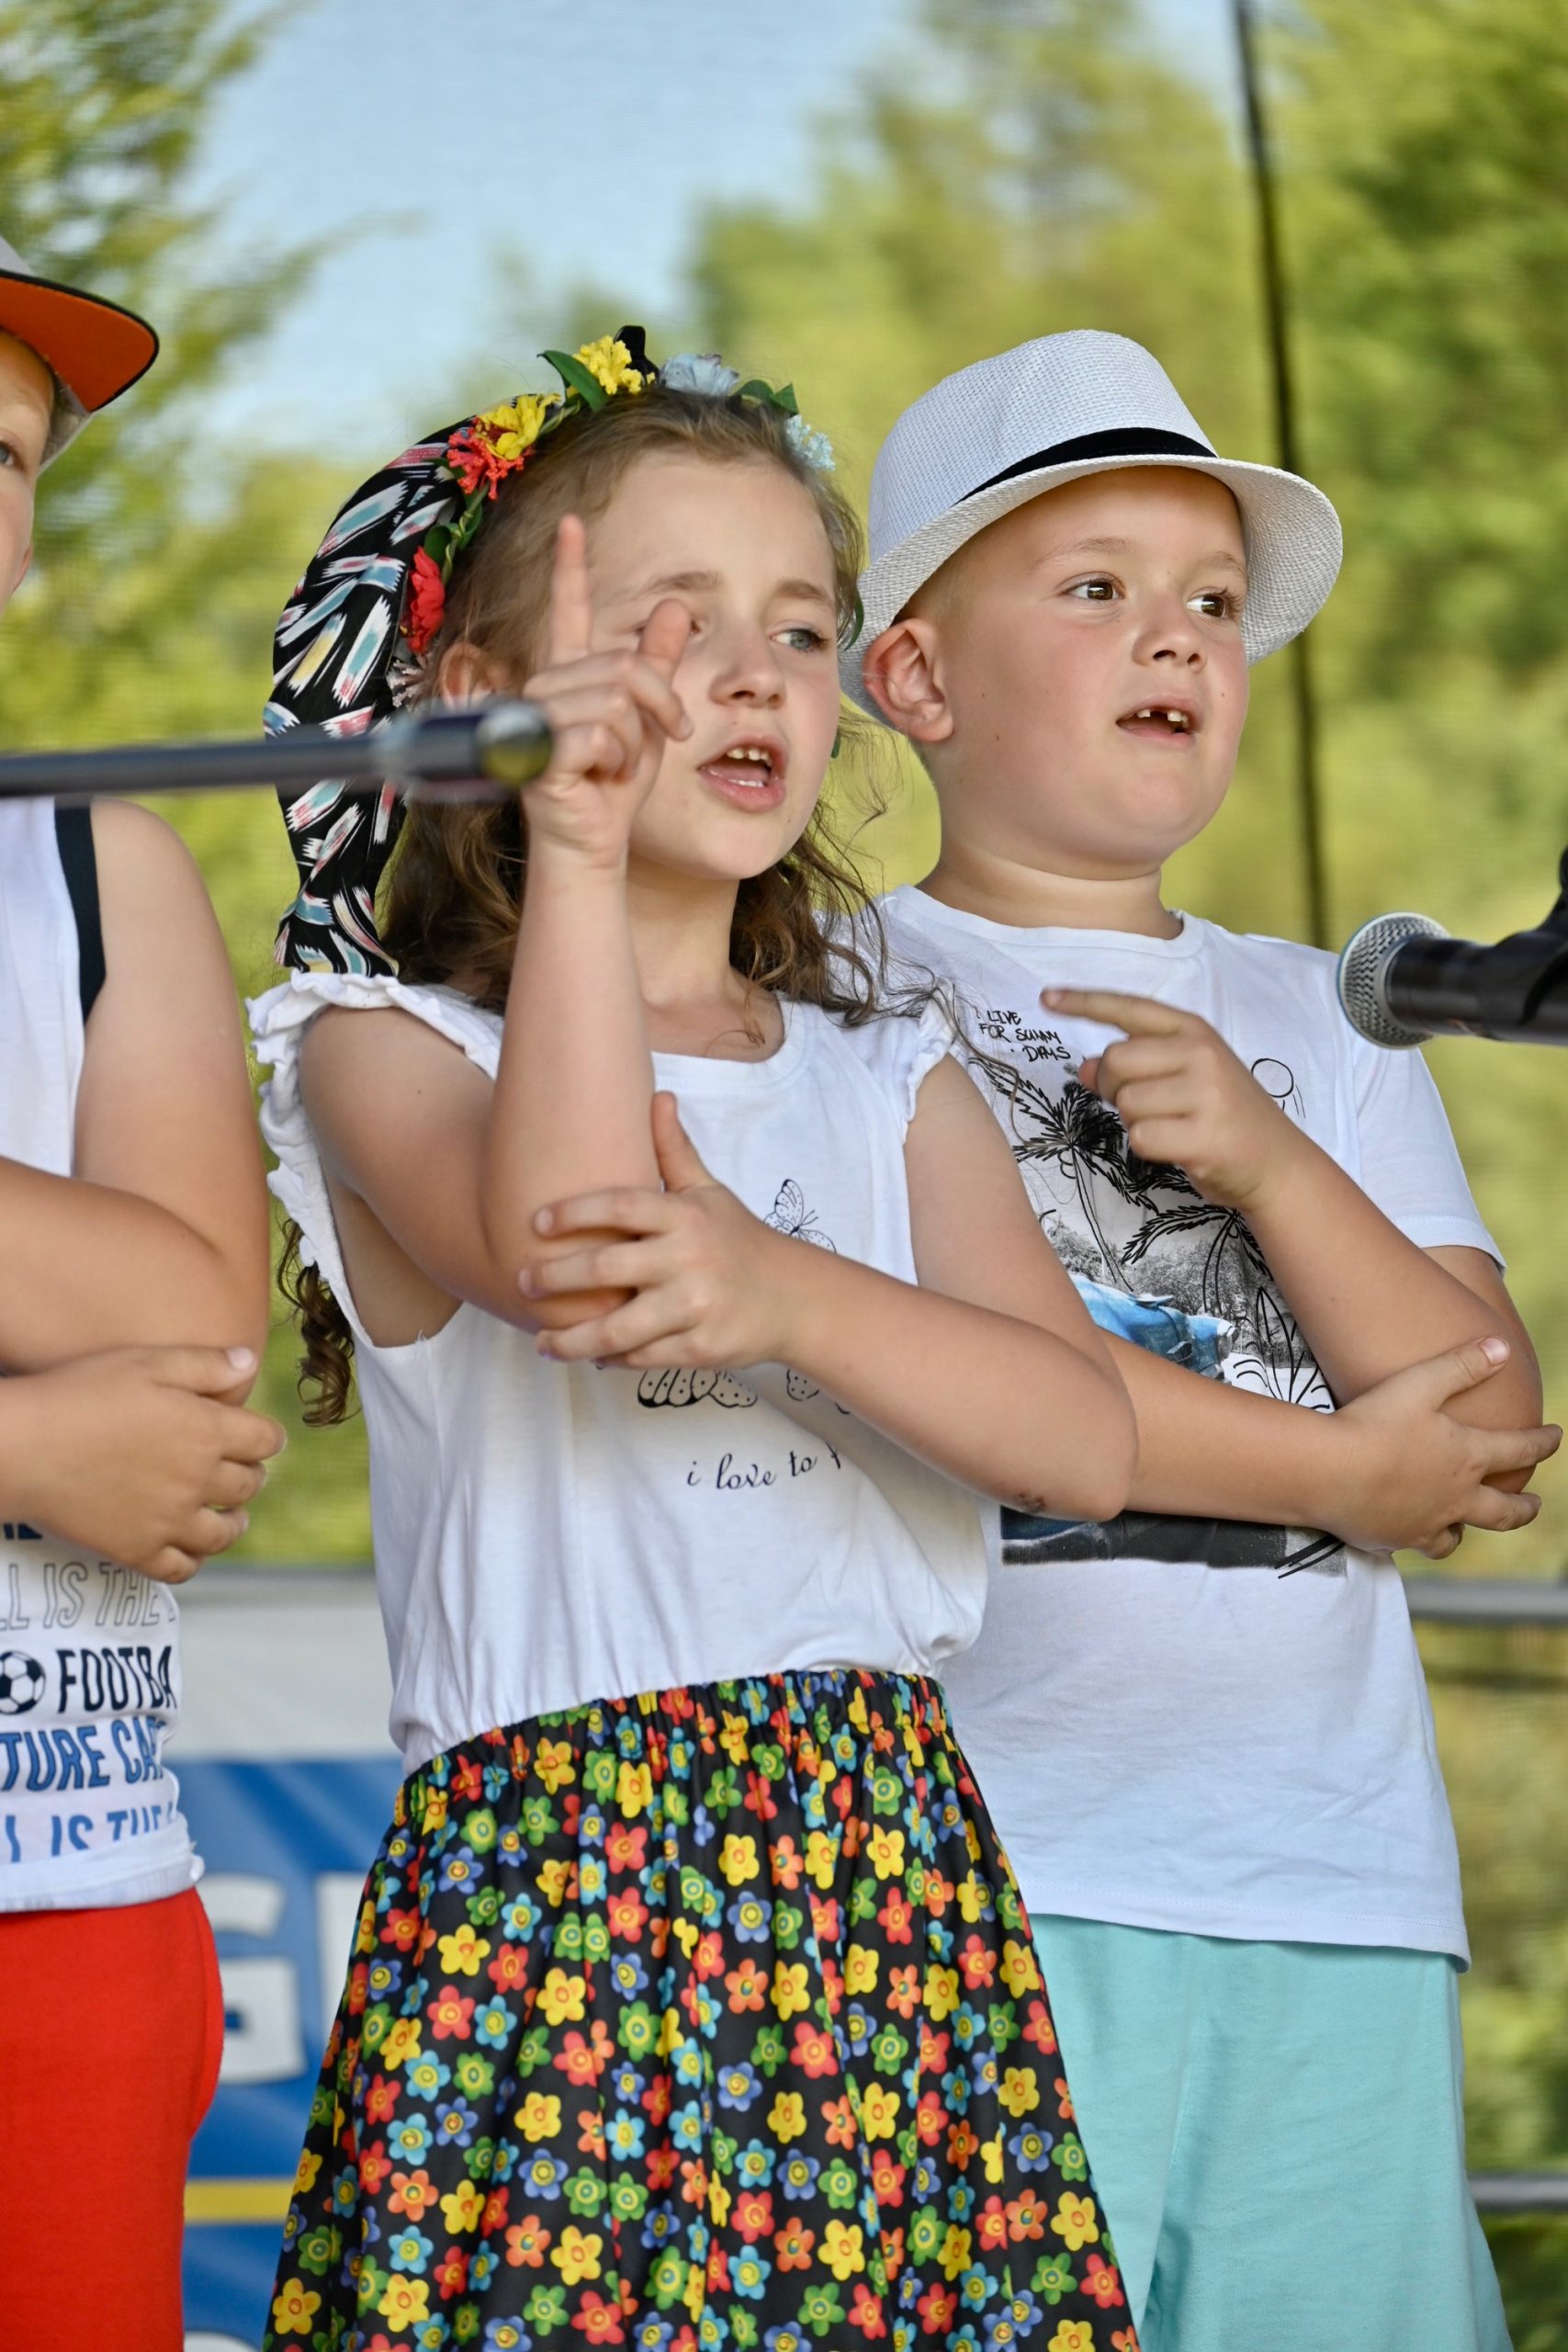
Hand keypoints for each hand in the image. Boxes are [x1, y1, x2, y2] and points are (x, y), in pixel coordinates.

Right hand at [0, 1345, 286, 1583]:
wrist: (24, 1447)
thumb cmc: (80, 1395)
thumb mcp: (147, 1362)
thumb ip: (204, 1365)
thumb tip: (249, 1362)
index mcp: (206, 1430)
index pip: (265, 1440)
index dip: (268, 1436)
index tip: (264, 1437)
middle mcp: (197, 1479)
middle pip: (249, 1484)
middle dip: (251, 1474)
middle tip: (243, 1470)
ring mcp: (169, 1520)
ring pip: (224, 1532)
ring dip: (234, 1522)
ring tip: (232, 1516)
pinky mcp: (137, 1550)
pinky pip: (182, 1567)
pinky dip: (194, 1559)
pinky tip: (191, 1548)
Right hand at [518, 514, 692, 866]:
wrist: (595, 842)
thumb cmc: (615, 785)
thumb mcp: (649, 720)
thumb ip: (658, 664)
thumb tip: (675, 605)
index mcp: (570, 675)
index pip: (570, 613)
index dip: (569, 569)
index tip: (570, 522)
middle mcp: (545, 687)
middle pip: (623, 667)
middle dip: (659, 704)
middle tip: (666, 737)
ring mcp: (534, 718)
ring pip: (614, 702)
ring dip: (635, 741)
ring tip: (618, 766)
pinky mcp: (536, 751)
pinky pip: (600, 734)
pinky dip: (617, 761)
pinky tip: (602, 778)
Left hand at [523, 1093, 800, 1369]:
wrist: (793, 1299)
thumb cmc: (740, 1241)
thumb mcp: (710, 1193)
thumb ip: (675, 1151)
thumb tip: (658, 1096)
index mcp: (686, 1216)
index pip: (621, 1205)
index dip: (574, 1212)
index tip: (536, 1222)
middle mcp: (688, 1260)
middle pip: (605, 1269)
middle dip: (555, 1278)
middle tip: (524, 1282)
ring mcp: (693, 1307)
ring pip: (616, 1329)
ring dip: (571, 1339)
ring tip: (542, 1342)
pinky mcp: (699, 1349)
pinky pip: (641, 1358)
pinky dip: (610, 1359)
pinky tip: (589, 1354)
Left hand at [1043, 987, 1306, 1208]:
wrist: (1277, 1162)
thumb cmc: (1222, 1116)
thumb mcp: (1184, 1077)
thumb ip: (1137, 1066)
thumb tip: (1084, 1067)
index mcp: (1194, 1031)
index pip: (1129, 1007)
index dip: (1084, 1002)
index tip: (1047, 997)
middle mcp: (1200, 1053)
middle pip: (1116, 1060)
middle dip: (1113, 1087)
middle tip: (1143, 1104)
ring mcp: (1206, 1092)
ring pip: (1126, 1103)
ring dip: (1136, 1122)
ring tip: (1172, 1126)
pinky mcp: (1205, 1134)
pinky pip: (1141, 1137)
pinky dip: (1149, 1148)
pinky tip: (1180, 1146)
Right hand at [1323, 1336, 1559, 1556]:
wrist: (1328, 1471)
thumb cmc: (1373, 1424)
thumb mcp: (1419, 1383)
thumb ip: (1462, 1365)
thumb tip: (1502, 1347)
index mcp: (1467, 1457)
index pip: (1520, 1450)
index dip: (1543, 1442)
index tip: (1556, 1438)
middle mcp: (1455, 1497)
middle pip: (1504, 1512)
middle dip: (1525, 1508)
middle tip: (1533, 1504)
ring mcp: (1426, 1523)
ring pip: (1459, 1536)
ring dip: (1468, 1527)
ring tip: (1466, 1521)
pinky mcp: (1395, 1539)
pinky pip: (1418, 1546)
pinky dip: (1421, 1538)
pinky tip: (1411, 1530)